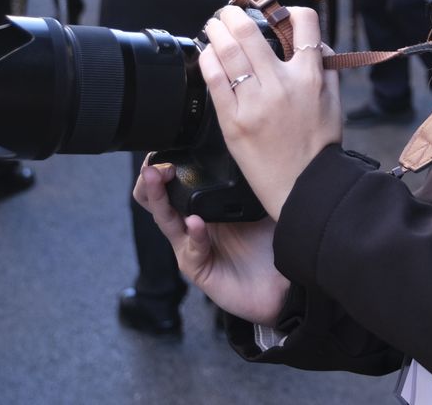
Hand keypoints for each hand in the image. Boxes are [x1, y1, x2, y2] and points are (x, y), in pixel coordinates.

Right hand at [133, 159, 288, 324]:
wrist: (282, 283)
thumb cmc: (270, 242)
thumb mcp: (258, 203)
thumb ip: (248, 180)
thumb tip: (250, 149)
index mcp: (202, 206)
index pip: (172, 184)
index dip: (163, 167)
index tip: (165, 150)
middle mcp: (191, 225)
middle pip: (156, 201)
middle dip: (150, 181)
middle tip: (154, 165)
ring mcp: (191, 247)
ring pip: (165, 220)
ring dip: (159, 197)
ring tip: (157, 178)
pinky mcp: (198, 268)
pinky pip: (191, 248)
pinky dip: (194, 234)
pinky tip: (195, 222)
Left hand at [198, 6, 341, 220]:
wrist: (304, 186)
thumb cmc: (319, 147)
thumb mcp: (334, 102)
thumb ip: (326, 67)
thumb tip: (314, 41)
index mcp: (309, 77)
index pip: (304, 23)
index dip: (289, 10)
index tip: (277, 12)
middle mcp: (282, 84)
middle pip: (249, 32)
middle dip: (233, 15)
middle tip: (227, 13)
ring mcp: (255, 102)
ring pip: (227, 52)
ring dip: (216, 31)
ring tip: (213, 27)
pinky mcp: (234, 121)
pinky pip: (214, 80)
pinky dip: (208, 60)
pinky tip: (207, 54)